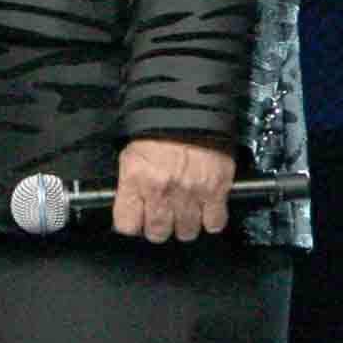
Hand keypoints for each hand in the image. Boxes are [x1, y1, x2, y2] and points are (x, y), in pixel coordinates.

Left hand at [112, 137, 235, 241]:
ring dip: (185, 225)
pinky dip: (210, 220)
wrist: (191, 110)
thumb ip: (130, 184)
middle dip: (159, 228)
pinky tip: (205, 209)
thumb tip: (131, 208)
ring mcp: (190, 193)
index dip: (132, 224)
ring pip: (186, 232)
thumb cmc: (159, 129)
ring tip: (184, 211)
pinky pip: (213, 223)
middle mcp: (161, 190)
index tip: (137, 220)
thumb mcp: (132, 154)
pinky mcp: (216, 191)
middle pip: (157, 233)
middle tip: (163, 215)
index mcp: (136, 179)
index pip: (127, 224)